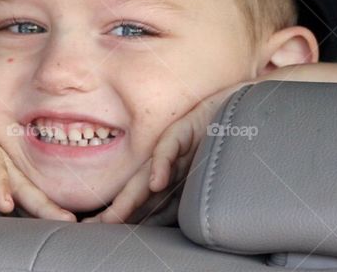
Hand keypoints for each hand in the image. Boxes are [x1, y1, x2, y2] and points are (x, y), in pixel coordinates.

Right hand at [0, 81, 75, 221]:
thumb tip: (8, 209)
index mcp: (13, 170)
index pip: (38, 197)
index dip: (57, 213)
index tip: (82, 228)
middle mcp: (10, 164)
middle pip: (38, 195)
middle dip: (59, 213)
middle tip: (81, 228)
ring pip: (22, 184)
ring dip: (41, 205)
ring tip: (61, 218)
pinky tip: (4, 203)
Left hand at [80, 79, 254, 223]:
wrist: (243, 105)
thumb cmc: (222, 140)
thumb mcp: (203, 173)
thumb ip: (183, 193)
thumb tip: (163, 217)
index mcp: (170, 177)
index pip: (143, 203)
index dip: (123, 218)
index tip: (101, 232)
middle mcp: (168, 164)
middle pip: (138, 193)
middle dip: (117, 212)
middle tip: (94, 227)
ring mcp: (175, 148)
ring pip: (147, 176)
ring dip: (130, 198)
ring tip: (114, 215)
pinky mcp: (185, 129)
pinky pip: (169, 147)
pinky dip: (162, 165)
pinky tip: (156, 182)